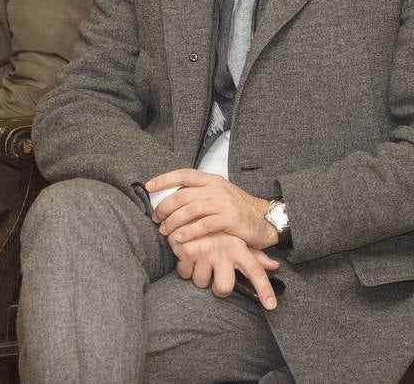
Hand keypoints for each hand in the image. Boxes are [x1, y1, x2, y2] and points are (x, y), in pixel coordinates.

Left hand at [148, 169, 275, 248]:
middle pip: (182, 195)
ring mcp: (223, 203)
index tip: (148, 187)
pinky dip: (188, 233)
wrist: (264, 221)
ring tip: (164, 231)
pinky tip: (179, 239)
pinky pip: (203, 225)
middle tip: (156, 219)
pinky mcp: (229, 219)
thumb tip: (174, 199)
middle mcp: (217, 188)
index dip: (164, 179)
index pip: (184, 174)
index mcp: (212, 180)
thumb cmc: (238, 210)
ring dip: (173, 222)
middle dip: (164, 207)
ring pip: (190, 210)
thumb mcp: (220, 195)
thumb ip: (200, 194)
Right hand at [173, 231, 281, 309]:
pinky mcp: (186, 252)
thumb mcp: (238, 240)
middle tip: (216, 274)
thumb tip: (275, 266)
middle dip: (218, 288)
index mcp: (239, 248)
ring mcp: (205, 251)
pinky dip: (186, 267)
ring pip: (201, 282)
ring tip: (201, 259)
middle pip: (224, 288)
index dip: (264, 289)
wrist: (191, 211)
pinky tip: (189, 255)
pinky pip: (185, 273)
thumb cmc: (218, 231)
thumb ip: (256, 256)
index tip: (271, 306)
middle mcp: (223, 250)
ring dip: (199, 275)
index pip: (255, 271)